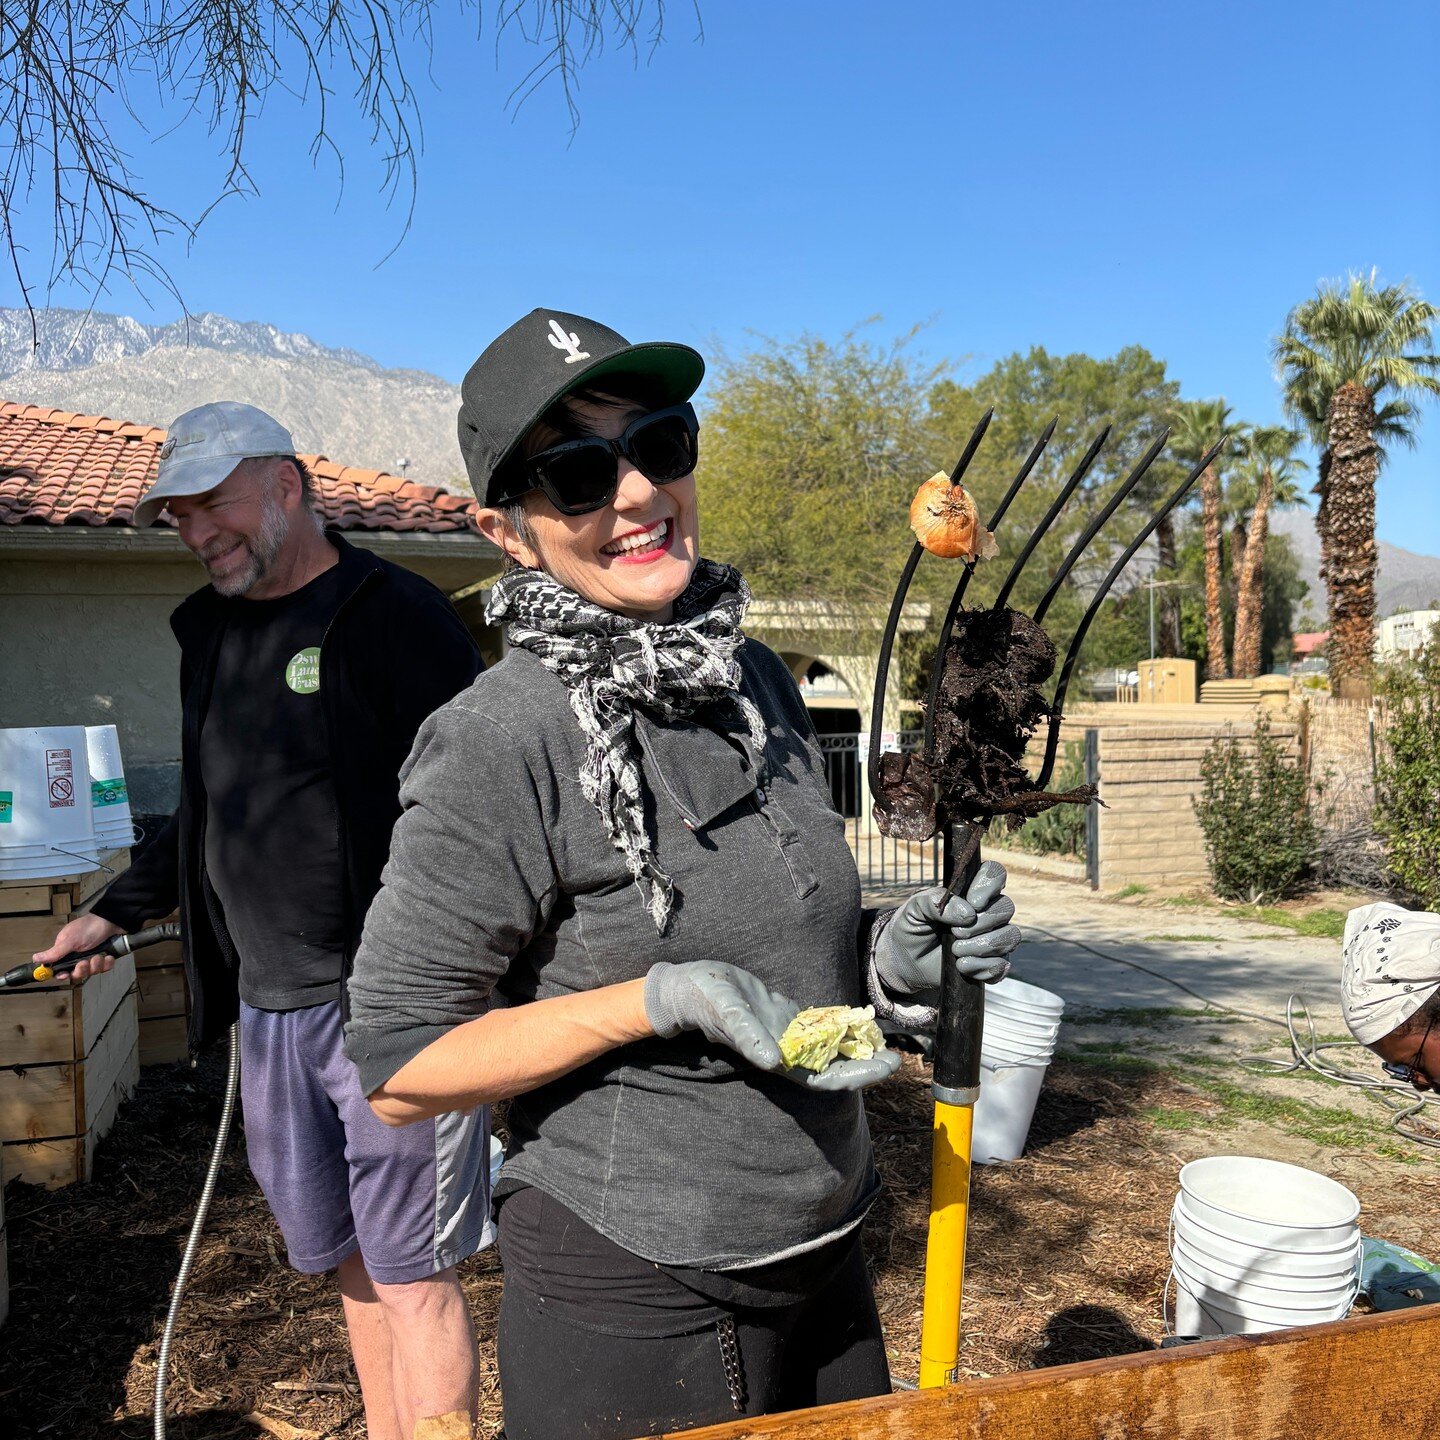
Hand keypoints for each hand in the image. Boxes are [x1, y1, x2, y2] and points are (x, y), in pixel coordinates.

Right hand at [33, 913, 123, 983]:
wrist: (114, 920)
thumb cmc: (90, 927)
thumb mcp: (71, 940)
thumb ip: (55, 952)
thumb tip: (35, 959)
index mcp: (65, 951)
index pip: (59, 969)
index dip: (61, 974)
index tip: (65, 975)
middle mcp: (77, 956)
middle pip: (76, 973)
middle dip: (81, 970)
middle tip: (84, 962)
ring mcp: (91, 957)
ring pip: (91, 972)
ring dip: (95, 965)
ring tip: (99, 955)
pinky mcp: (104, 958)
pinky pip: (104, 968)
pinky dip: (106, 963)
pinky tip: (108, 956)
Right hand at [643, 962, 898, 1092]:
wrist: (691, 989)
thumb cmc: (707, 1001)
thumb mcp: (727, 1014)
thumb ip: (748, 1036)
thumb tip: (771, 1060)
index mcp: (777, 1058)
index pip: (826, 1078)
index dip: (858, 1076)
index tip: (886, 1065)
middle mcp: (787, 1052)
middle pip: (834, 1067)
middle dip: (865, 1063)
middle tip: (894, 1054)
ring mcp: (787, 1036)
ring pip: (829, 1049)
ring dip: (854, 1046)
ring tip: (882, 1037)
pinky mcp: (784, 1019)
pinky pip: (819, 1028)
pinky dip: (838, 1026)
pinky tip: (857, 1019)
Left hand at [874, 861, 1019, 1001]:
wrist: (905, 961)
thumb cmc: (912, 927)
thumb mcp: (914, 908)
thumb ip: (935, 900)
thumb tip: (967, 913)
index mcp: (971, 890)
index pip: (995, 873)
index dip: (990, 884)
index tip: (973, 901)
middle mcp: (988, 912)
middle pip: (1006, 907)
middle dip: (981, 922)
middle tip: (955, 932)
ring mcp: (994, 938)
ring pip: (1010, 936)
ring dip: (981, 946)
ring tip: (955, 950)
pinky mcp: (993, 964)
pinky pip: (1002, 965)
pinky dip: (981, 967)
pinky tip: (961, 966)